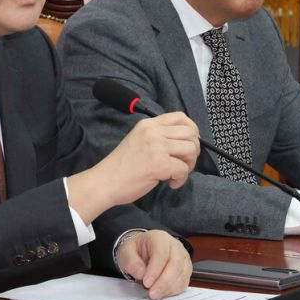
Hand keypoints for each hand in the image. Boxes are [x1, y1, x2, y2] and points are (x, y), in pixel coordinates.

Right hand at [67, 112, 198, 223]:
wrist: (105, 181)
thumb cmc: (122, 166)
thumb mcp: (138, 140)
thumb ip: (158, 136)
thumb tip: (185, 142)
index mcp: (148, 124)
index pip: (180, 116)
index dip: (192, 130)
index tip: (189, 144)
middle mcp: (153, 131)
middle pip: (190, 133)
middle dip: (193, 150)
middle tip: (184, 163)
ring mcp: (156, 146)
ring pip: (191, 149)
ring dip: (189, 164)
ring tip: (176, 173)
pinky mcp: (159, 164)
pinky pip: (183, 169)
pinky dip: (181, 179)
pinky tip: (170, 183)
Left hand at [116, 230, 191, 299]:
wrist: (144, 252)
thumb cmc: (136, 250)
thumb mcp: (126, 252)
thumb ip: (130, 261)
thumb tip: (140, 273)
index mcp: (159, 237)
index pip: (162, 253)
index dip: (155, 269)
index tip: (146, 283)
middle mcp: (174, 245)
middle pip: (175, 263)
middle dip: (164, 281)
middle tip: (152, 293)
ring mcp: (182, 257)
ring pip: (182, 274)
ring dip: (169, 287)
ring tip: (155, 294)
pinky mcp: (185, 269)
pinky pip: (184, 282)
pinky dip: (173, 290)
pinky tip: (162, 293)